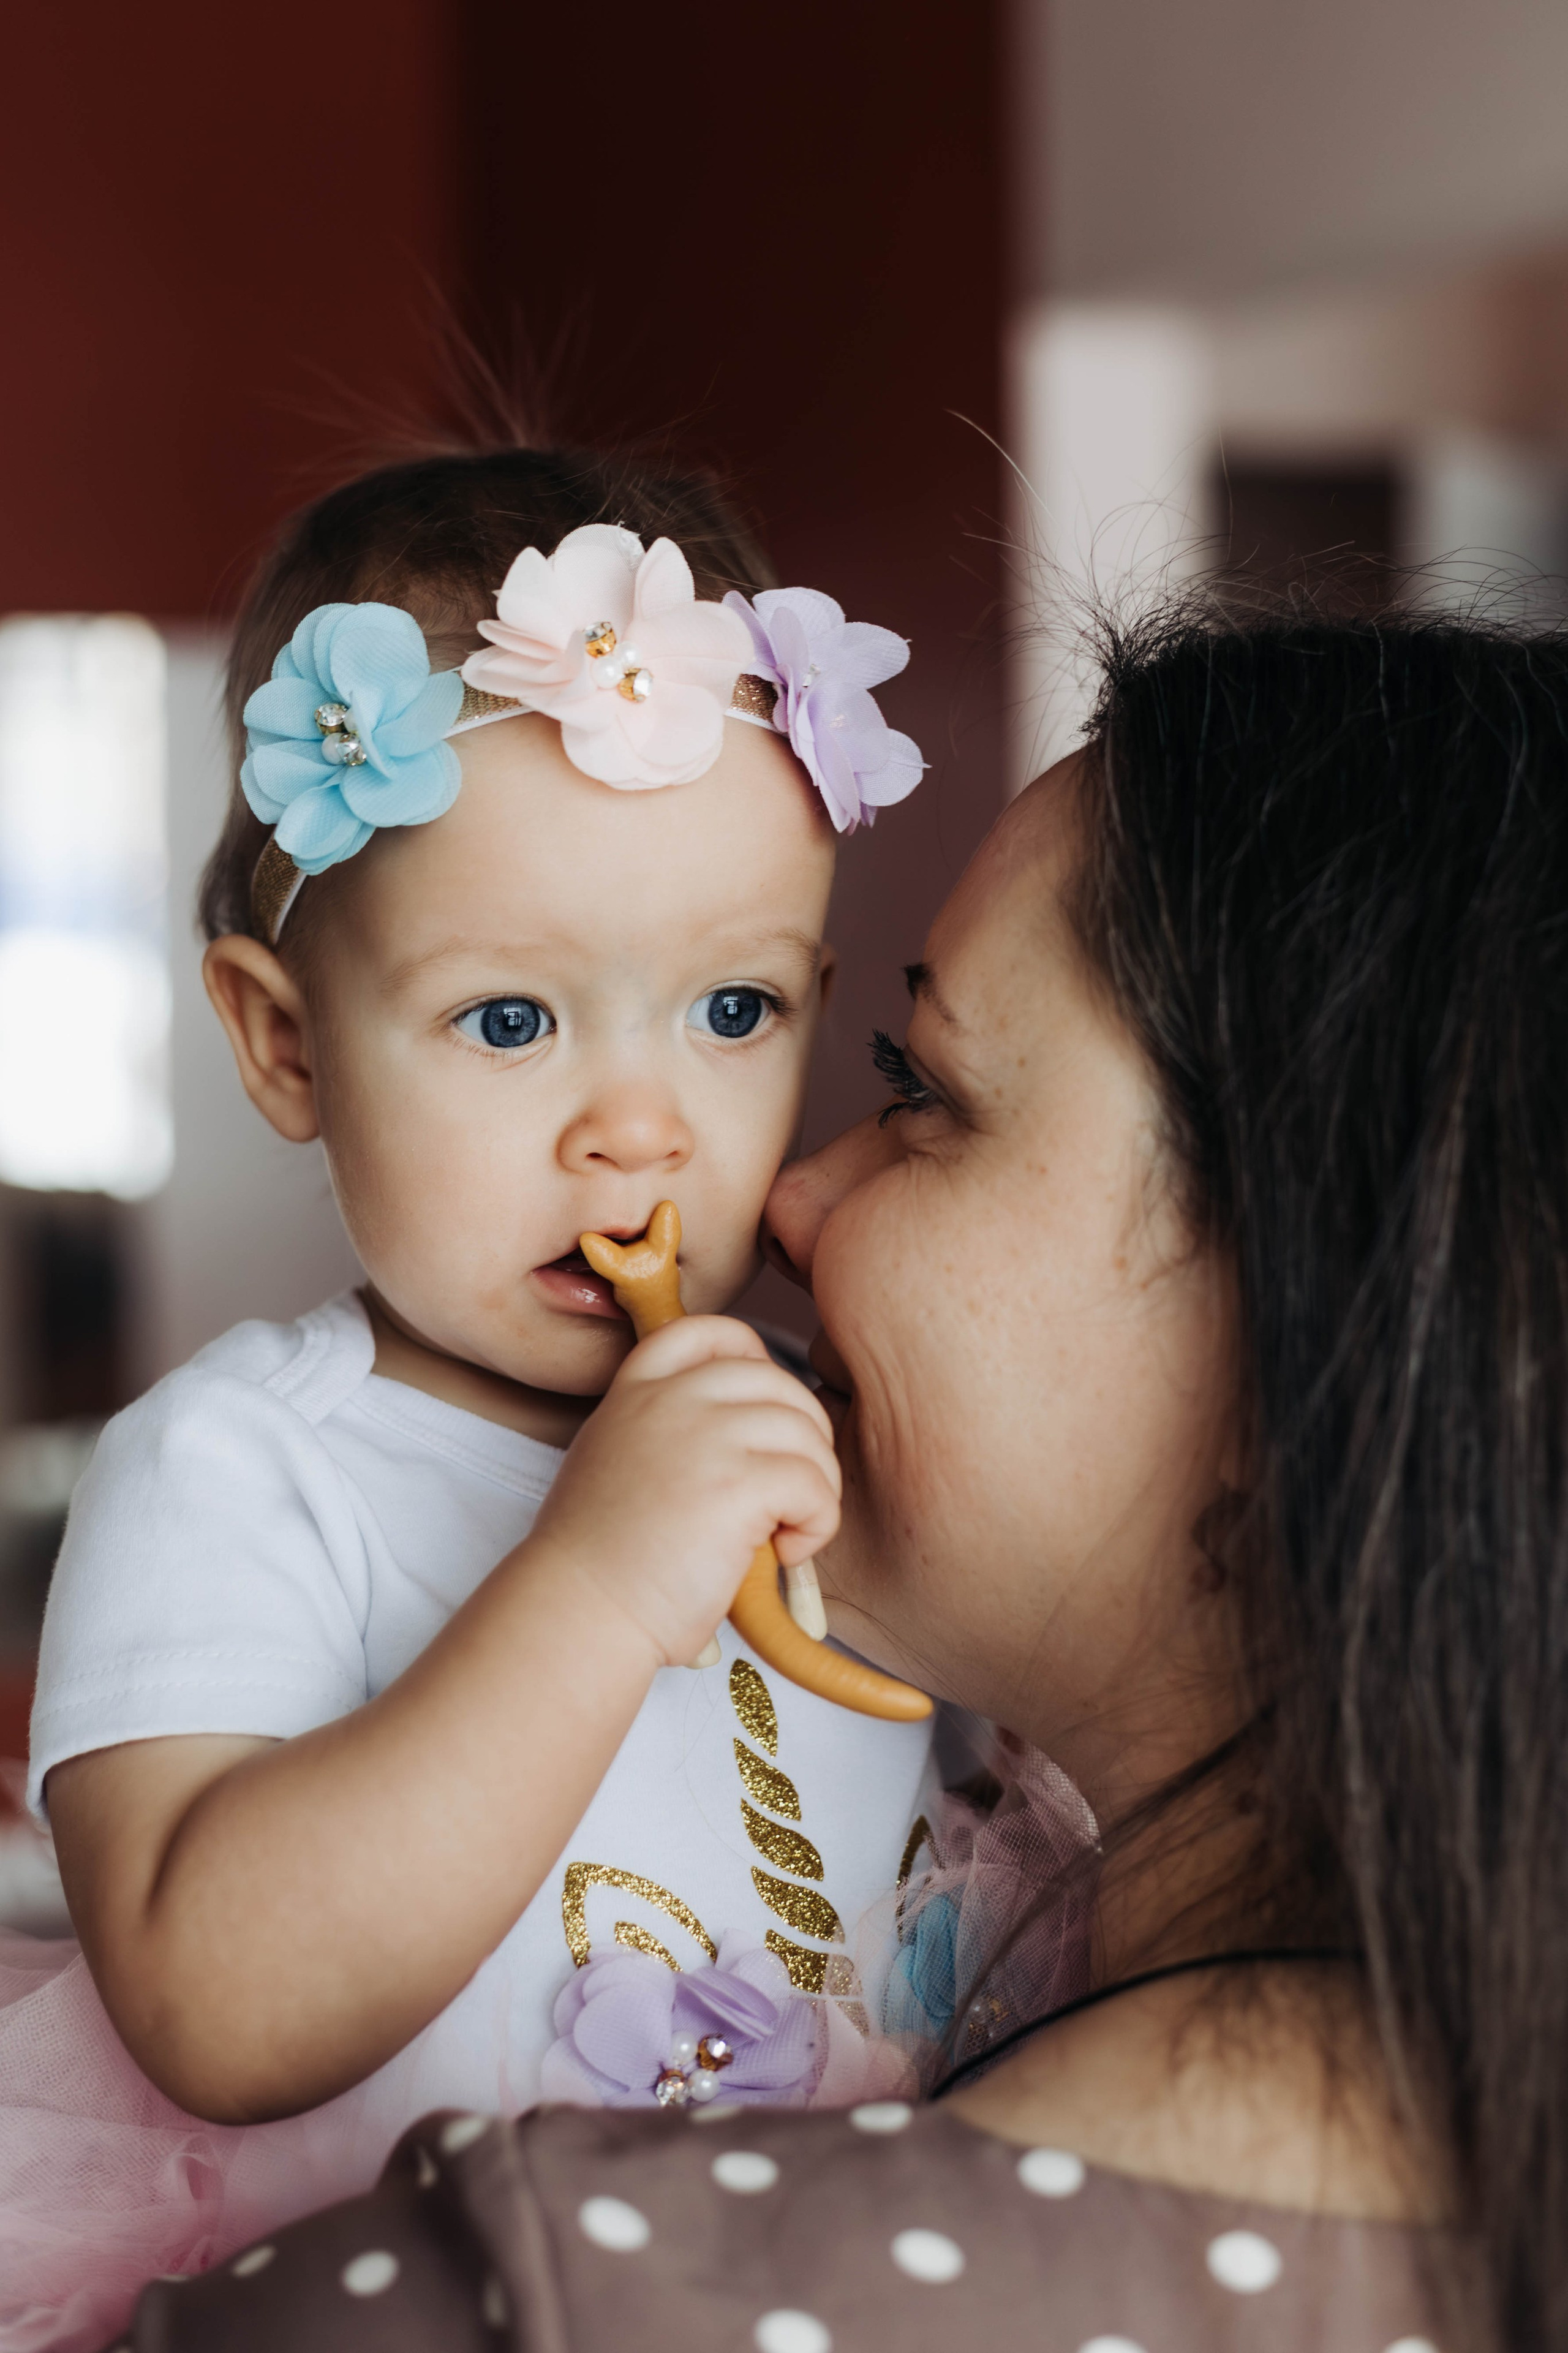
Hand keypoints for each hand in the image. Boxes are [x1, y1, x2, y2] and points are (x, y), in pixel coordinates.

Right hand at [524, 1316, 840, 1667]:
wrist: (577, 1615)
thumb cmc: (601, 1565)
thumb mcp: (615, 1463)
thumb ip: (666, 1431)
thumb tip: (745, 1434)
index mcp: (637, 1392)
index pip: (714, 1333)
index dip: (758, 1362)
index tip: (762, 1416)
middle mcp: (670, 1400)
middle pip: (779, 1383)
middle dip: (801, 1440)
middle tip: (784, 1496)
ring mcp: (704, 1435)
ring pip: (808, 1433)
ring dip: (814, 1487)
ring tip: (782, 1532)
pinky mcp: (737, 1483)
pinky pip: (815, 1484)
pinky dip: (816, 1525)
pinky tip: (784, 1555)